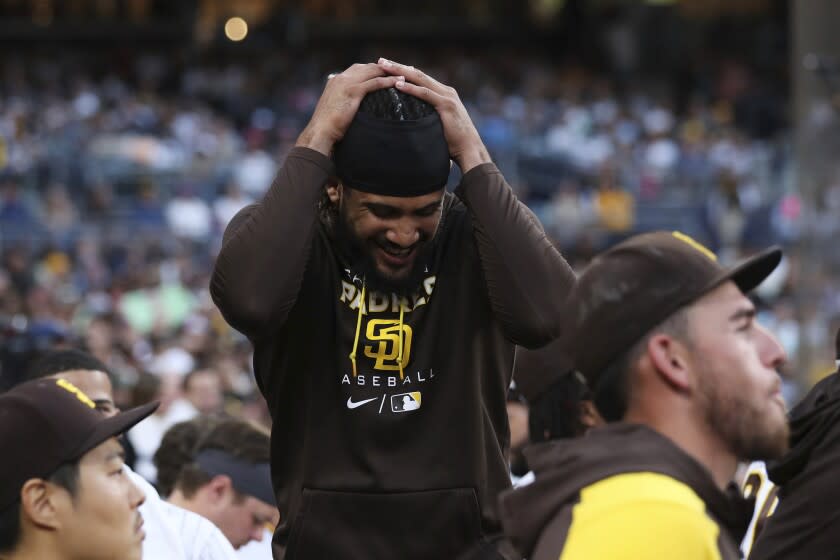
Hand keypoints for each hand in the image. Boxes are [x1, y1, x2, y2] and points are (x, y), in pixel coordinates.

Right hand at [296, 63, 404, 155]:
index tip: (385, 72)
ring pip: (372, 72)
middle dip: (384, 67)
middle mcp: (341, 78)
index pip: (358, 68)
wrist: (320, 131)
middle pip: (367, 67)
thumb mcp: (332, 108)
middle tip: (399, 70)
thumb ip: (339, 101)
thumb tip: (346, 105)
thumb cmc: (326, 126)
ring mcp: (347, 83)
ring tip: (403, 74)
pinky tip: (398, 83)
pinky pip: (375, 83)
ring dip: (389, 72)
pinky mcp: (353, 91)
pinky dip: (388, 81)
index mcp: (335, 80)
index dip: (372, 69)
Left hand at [377, 58, 490, 172]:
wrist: (469, 149)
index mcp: (443, 93)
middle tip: (380, 61)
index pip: (420, 78)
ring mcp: (447, 96)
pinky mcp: (446, 105)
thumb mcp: (437, 124)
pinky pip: (425, 94)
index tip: (387, 67)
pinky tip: (398, 84)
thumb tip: (411, 119)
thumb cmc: (452, 142)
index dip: (403, 71)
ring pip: (420, 79)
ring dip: (400, 72)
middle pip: (418, 74)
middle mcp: (445, 91)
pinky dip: (411, 88)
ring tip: (384, 68)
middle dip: (398, 66)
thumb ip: (427, 116)